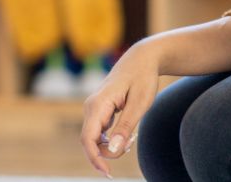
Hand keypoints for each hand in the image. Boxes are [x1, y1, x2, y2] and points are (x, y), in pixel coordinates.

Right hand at [81, 45, 159, 178]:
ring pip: (96, 139)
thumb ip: (126, 126)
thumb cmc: (142, 78)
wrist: (141, 59)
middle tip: (132, 144)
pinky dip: (113, 139)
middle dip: (109, 152)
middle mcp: (91, 107)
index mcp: (98, 104)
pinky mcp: (99, 111)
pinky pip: (101, 133)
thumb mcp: (140, 103)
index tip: (108, 173)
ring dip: (112, 145)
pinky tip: (128, 134)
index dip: (95, 158)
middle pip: (91, 141)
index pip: (88, 138)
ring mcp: (94, 109)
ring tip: (133, 137)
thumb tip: (113, 150)